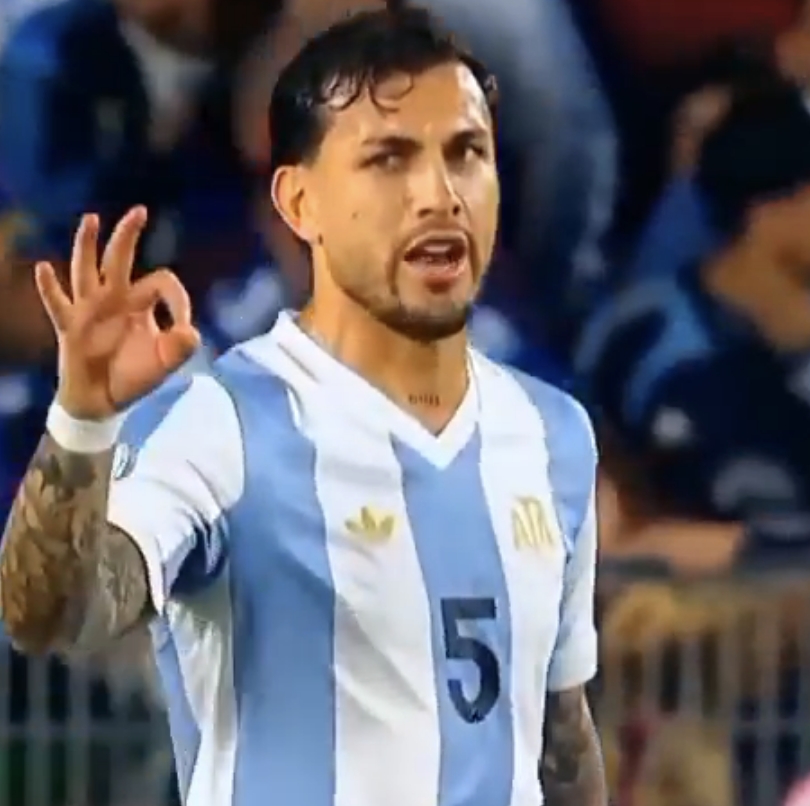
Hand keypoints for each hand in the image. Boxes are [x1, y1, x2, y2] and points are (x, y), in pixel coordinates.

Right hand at [35, 206, 200, 418]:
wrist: (103, 401)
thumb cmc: (134, 376)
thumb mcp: (165, 363)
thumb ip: (181, 347)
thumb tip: (190, 331)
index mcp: (141, 303)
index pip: (161, 281)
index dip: (177, 298)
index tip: (183, 327)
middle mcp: (114, 298)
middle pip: (120, 259)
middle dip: (129, 235)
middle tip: (141, 211)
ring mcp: (89, 310)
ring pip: (86, 270)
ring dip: (88, 245)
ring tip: (92, 219)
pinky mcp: (69, 326)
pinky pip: (58, 303)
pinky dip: (50, 287)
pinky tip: (44, 268)